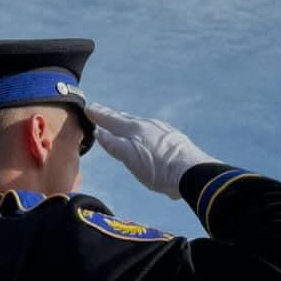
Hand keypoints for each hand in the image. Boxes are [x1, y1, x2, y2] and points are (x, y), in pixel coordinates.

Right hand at [86, 103, 214, 199]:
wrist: (192, 173)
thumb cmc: (158, 169)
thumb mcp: (130, 158)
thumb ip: (113, 144)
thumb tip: (99, 132)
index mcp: (135, 129)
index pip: (111, 119)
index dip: (99, 115)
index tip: (88, 108)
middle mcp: (148, 125)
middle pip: (125, 118)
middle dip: (111, 115)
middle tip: (100, 110)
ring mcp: (163, 130)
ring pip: (139, 123)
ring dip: (126, 122)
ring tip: (120, 121)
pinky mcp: (174, 139)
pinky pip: (152, 130)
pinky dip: (142, 130)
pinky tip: (145, 135)